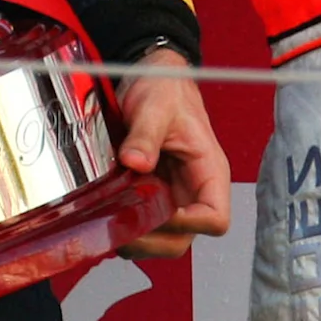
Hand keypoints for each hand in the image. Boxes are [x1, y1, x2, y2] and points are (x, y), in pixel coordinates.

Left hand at [113, 50, 230, 258]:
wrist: (150, 79)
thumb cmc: (165, 89)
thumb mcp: (156, 106)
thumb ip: (145, 134)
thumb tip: (135, 163)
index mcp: (208, 172)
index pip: (215, 218)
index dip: (189, 225)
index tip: (157, 214)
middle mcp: (193, 190)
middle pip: (185, 239)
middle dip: (154, 242)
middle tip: (122, 231)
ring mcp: (171, 196)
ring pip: (162, 239)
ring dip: (136, 240)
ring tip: (109, 225)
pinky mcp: (150, 196)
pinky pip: (143, 226)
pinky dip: (124, 229)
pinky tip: (105, 216)